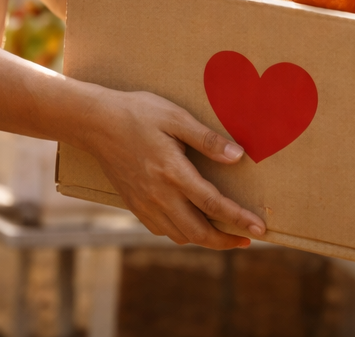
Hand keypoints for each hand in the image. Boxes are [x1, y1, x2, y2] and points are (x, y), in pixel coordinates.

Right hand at [83, 87, 266, 249]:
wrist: (95, 122)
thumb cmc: (138, 113)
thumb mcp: (176, 117)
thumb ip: (207, 139)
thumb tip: (238, 156)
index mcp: (172, 172)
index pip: (213, 204)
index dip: (238, 220)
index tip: (259, 230)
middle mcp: (158, 195)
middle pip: (198, 232)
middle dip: (225, 241)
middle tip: (246, 240)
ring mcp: (144, 203)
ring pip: (179, 235)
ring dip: (204, 239)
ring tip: (223, 233)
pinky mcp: (133, 204)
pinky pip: (161, 229)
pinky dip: (181, 233)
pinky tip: (190, 222)